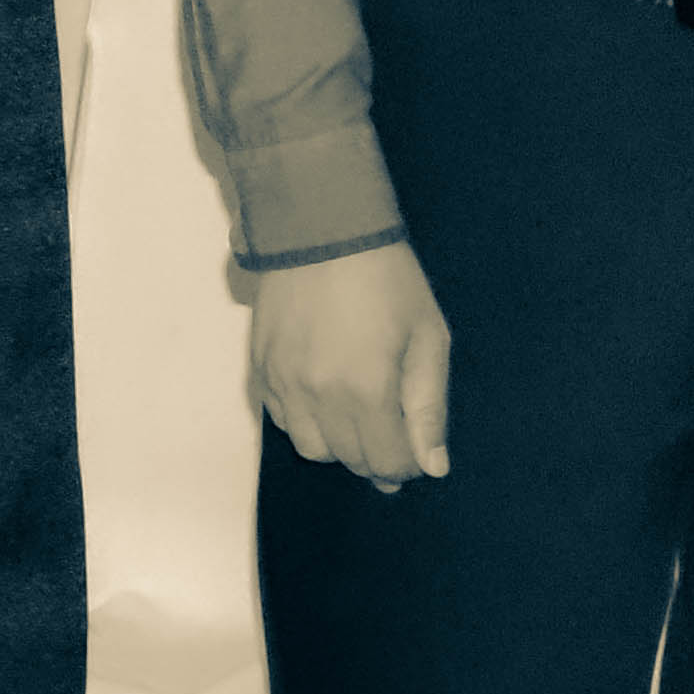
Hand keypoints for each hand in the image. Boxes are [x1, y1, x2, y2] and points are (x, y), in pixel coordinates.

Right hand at [248, 239, 451, 489]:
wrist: (322, 227)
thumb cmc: (387, 278)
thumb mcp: (429, 337)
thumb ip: (430, 407)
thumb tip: (431, 465)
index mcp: (367, 389)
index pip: (386, 463)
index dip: (408, 464)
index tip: (416, 446)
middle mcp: (319, 394)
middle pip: (349, 460)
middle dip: (377, 455)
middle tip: (392, 426)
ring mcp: (284, 381)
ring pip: (310, 447)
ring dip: (338, 442)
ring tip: (356, 412)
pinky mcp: (261, 365)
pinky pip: (281, 417)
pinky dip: (305, 419)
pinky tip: (324, 393)